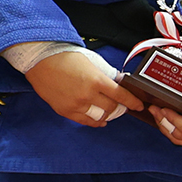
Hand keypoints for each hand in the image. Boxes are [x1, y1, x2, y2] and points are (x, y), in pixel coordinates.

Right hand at [24, 50, 144, 127]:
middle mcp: (87, 95)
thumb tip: (120, 82)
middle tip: (123, 106)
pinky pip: (84, 121)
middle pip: (112, 108)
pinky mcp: (65, 111)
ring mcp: (75, 105)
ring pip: (99, 117)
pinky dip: (95, 122)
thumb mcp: (94, 62)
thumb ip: (107, 74)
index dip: (133, 102)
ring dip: (108, 115)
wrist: (42, 61)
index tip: (139, 106)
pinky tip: (100, 121)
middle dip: (120, 108)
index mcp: (97, 80)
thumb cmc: (67, 58)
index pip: (121, 96)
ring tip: (111, 111)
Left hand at [150, 97, 181, 147]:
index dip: (173, 119)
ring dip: (165, 127)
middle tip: (154, 109)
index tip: (163, 108)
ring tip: (156, 113)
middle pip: (181, 136)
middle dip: (165, 122)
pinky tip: (164, 119)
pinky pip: (181, 138)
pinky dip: (171, 129)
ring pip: (178, 139)